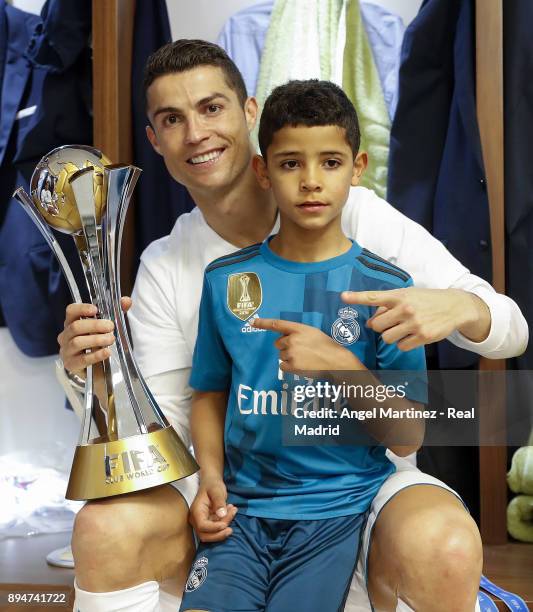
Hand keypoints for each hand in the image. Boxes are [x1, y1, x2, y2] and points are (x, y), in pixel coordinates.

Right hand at [58, 297, 131, 373]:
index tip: (95, 310)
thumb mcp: (104, 327)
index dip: (82, 308)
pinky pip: (82, 359)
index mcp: (71, 323)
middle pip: (75, 326)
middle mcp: (65, 336)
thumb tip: (127, 301)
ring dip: (96, 339)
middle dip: (95, 325)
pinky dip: (96, 355)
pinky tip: (107, 352)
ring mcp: (66, 350)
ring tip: (111, 339)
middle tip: (111, 326)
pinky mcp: (71, 365)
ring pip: (77, 342)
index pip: (71, 311)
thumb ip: (115, 312)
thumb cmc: (95, 342)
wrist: (88, 368)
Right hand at [189, 476, 237, 542]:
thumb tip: (222, 515)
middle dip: (219, 534)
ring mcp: (202, 522)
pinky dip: (225, 523)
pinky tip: (231, 511)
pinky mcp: (209, 523)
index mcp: (196, 511)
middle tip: (231, 529)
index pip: (202, 526)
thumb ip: (219, 502)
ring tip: (233, 511)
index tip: (225, 525)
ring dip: (224, 527)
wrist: (211, 483)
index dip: (214, 528)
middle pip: (205, 535)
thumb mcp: (217, 490)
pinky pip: (217, 529)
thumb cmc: (212, 485)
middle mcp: (197, 519)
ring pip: (212, 534)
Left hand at [251, 318, 361, 373]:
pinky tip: (301, 365)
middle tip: (301, 350)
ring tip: (305, 358)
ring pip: (281, 355)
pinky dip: (289, 366)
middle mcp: (293, 339)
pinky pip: (282, 365)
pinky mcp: (292, 365)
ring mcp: (291, 353)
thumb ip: (297, 332)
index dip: (263, 323)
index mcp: (299, 329)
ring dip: (289, 357)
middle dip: (286, 346)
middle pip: (278, 343)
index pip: (277, 324)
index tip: (252, 322)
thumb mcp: (312, 332)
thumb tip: (283, 335)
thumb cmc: (326, 346)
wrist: (336, 361)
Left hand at [341, 287, 487, 350]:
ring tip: (403, 328)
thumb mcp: (407, 295)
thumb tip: (371, 322)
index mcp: (399, 296)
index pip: (373, 297)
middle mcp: (405, 308)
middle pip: (376, 326)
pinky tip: (412, 335)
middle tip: (390, 323)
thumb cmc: (426, 300)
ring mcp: (414, 323)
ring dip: (391, 336)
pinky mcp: (423, 336)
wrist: (454, 306)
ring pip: (387, 338)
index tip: (343, 297)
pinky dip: (403, 343)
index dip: (357, 297)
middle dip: (380, 327)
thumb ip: (388, 305)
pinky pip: (401, 346)